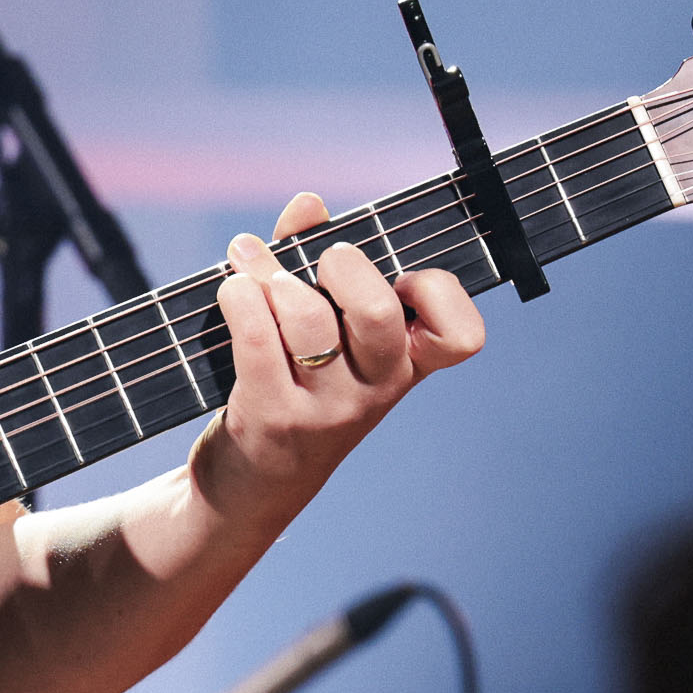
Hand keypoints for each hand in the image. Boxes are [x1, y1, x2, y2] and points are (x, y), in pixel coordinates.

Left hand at [200, 192, 485, 519]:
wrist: (251, 488)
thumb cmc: (291, 389)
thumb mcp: (323, 336)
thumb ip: (314, 260)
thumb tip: (308, 204)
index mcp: (405, 367)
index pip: (461, 336)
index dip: (436, 291)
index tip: (400, 276)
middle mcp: (375, 391)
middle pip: (378, 313)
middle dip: (342, 266)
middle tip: (320, 263)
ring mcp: (324, 409)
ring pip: (308, 320)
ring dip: (272, 278)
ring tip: (252, 271)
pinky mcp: (270, 418)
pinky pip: (255, 341)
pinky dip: (239, 299)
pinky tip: (232, 289)